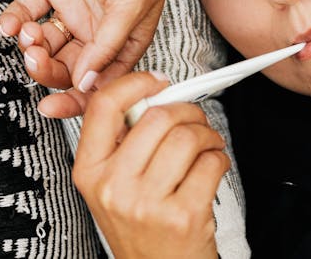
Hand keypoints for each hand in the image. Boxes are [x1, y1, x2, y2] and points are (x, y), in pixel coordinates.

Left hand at [0, 0, 187, 91]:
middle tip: (35, 61)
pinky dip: (15, 20)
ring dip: (31, 46)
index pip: (99, 81)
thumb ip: (107, 46)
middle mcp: (98, 28)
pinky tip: (11, 24)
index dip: (77, 99)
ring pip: (45, 42)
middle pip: (67, 65)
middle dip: (48, 70)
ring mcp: (74, 7)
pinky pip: (28, 10)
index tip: (52, 108)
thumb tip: (88, 83)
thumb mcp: (131, 4)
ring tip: (28, 33)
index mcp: (124, 39)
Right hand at [74, 72, 228, 258]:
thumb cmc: (140, 227)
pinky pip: (211, 162)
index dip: (136, 83)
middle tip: (195, 120)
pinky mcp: (182, 216)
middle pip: (158, 116)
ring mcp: (147, 204)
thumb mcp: (113, 185)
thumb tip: (152, 94)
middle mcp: (113, 187)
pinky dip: (220, 158)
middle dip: (187, 111)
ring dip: (208, 135)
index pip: (104, 106)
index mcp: (90, 171)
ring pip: (188, 136)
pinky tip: (212, 167)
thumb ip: (123, 141)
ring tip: (207, 146)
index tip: (158, 83)